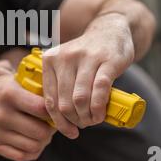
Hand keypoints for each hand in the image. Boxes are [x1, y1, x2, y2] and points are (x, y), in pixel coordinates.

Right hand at [0, 74, 55, 160]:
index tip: (59, 110)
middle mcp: (0, 113)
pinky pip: (22, 156)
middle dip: (52, 129)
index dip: (56, 111)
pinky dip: (32, 151)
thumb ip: (40, 88)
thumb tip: (66, 104)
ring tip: (42, 131)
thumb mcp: (19, 80)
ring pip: (34, 146)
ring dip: (44, 141)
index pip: (43, 108)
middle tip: (53, 123)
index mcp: (8, 93)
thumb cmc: (6, 88)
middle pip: (41, 132)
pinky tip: (32, 139)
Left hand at [43, 13, 134, 138]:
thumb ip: (59, 86)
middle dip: (75, 120)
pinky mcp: (107, 60)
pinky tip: (101, 114)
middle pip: (64, 102)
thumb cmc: (86, 54)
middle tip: (84, 124)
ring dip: (87, 116)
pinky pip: (99, 89)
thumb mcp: (65, 64)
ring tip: (93, 120)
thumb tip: (58, 120)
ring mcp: (86, 57)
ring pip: (80, 98)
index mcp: (50, 60)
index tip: (69, 131)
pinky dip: (99, 107)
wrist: (110, 29)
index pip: (49, 99)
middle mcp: (65, 57)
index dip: (59, 121)